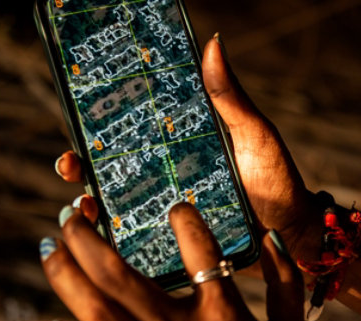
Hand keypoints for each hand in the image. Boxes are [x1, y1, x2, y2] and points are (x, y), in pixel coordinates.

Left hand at [40, 201, 307, 320]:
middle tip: (70, 215)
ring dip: (65, 275)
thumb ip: (284, 286)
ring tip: (50, 246)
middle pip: (118, 276)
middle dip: (87, 239)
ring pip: (96, 312)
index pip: (200, 248)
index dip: (184, 219)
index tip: (174, 208)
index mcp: (223, 315)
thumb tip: (274, 236)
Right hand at [55, 35, 321, 277]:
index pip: (132, 131)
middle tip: (68, 164)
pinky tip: (99, 234)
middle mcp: (166, 175)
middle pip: (113, 166)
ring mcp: (166, 209)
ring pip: (115, 202)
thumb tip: (211, 42)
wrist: (292, 232)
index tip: (79, 117)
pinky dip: (112, 235)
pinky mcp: (172, 239)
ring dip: (88, 201)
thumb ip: (229, 97)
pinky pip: (134, 238)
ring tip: (79, 204)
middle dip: (82, 164)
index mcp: (180, 145)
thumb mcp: (254, 134)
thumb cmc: (276, 179)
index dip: (101, 125)